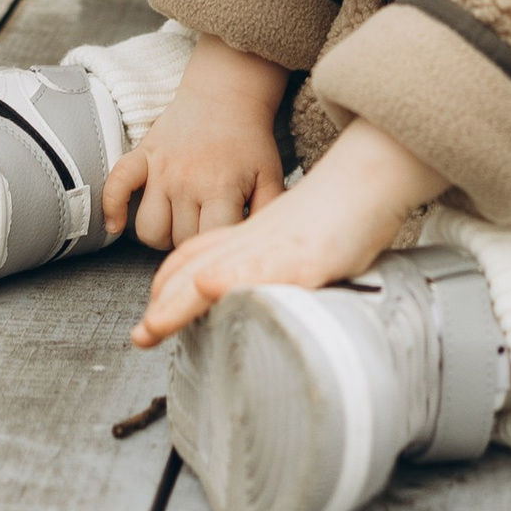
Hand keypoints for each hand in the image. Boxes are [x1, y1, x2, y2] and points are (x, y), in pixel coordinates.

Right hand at [102, 36, 289, 250]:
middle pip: (178, 240)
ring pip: (147, 228)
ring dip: (161, 234)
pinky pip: (115, 185)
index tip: (223, 243)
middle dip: (192, 242)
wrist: (225, 94)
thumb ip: (268, 213)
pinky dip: (112, 207)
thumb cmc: (250, 141)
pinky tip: (116, 225)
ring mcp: (160, 169)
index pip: (208, 241)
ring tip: (177, 224)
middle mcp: (186, 182)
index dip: (215, 249)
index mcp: (220, 188)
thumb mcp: (270, 177)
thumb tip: (258, 247)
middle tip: (204, 227)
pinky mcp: (142, 155)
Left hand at [130, 116, 441, 347]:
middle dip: (163, 306)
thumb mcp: (291, 234)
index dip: (167, 285)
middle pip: (195, 269)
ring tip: (154, 326)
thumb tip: (250, 292)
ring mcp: (278, 248)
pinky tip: (212, 289)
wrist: (370, 173)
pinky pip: (264, 267)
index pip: (194, 256)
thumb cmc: (340, 210)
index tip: (150, 315)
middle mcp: (255, 240)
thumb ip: (266, 258)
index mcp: (249, 234)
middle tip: (140, 337)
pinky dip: (233, 279)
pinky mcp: (305, 256)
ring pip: (218, 272)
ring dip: (180, 302)